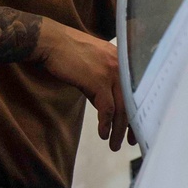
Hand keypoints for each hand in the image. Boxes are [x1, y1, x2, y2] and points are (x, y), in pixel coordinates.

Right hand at [36, 20, 132, 151]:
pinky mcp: (98, 80)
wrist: (51, 42)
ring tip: (114, 145)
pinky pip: (107, 108)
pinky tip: (103, 134)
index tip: (135, 129)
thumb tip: (108, 109)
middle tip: (130, 142)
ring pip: (122, 108)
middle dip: (132, 126)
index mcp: (122, 60)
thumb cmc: (68, 54)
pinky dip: (106, 124)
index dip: (137, 113)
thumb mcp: (92, 67)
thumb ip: (104, 84)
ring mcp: (111, 72)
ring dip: (118, 130)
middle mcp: (121, 65)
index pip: (136, 91)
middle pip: (133, 102)